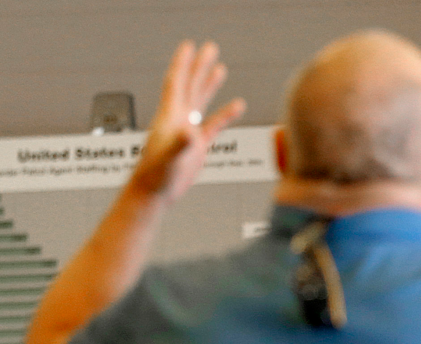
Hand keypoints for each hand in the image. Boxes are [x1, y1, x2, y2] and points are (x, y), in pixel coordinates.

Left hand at [128, 41, 245, 203]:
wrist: (155, 192)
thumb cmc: (157, 176)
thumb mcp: (169, 159)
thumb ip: (181, 144)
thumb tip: (190, 133)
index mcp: (170, 117)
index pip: (176, 82)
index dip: (183, 63)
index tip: (190, 46)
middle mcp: (178, 119)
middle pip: (191, 85)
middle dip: (200, 65)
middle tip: (211, 47)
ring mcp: (188, 130)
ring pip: (201, 100)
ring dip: (210, 84)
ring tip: (220, 68)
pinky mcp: (197, 144)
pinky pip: (213, 123)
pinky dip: (225, 114)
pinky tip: (237, 106)